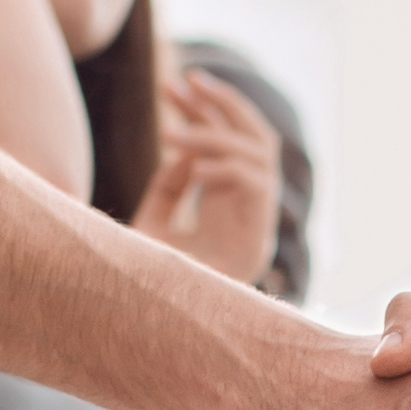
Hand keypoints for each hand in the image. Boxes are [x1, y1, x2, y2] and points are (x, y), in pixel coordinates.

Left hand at [133, 72, 281, 286]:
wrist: (166, 328)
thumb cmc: (155, 283)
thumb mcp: (153, 225)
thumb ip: (168, 188)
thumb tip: (184, 153)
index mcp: (227, 201)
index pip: (229, 138)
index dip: (205, 108)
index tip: (175, 85)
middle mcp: (249, 205)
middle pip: (252, 134)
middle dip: (221, 104)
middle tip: (184, 82)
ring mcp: (257, 217)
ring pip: (257, 153)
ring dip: (216, 136)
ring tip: (171, 136)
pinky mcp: (257, 234)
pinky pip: (253, 183)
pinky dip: (225, 169)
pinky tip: (194, 171)